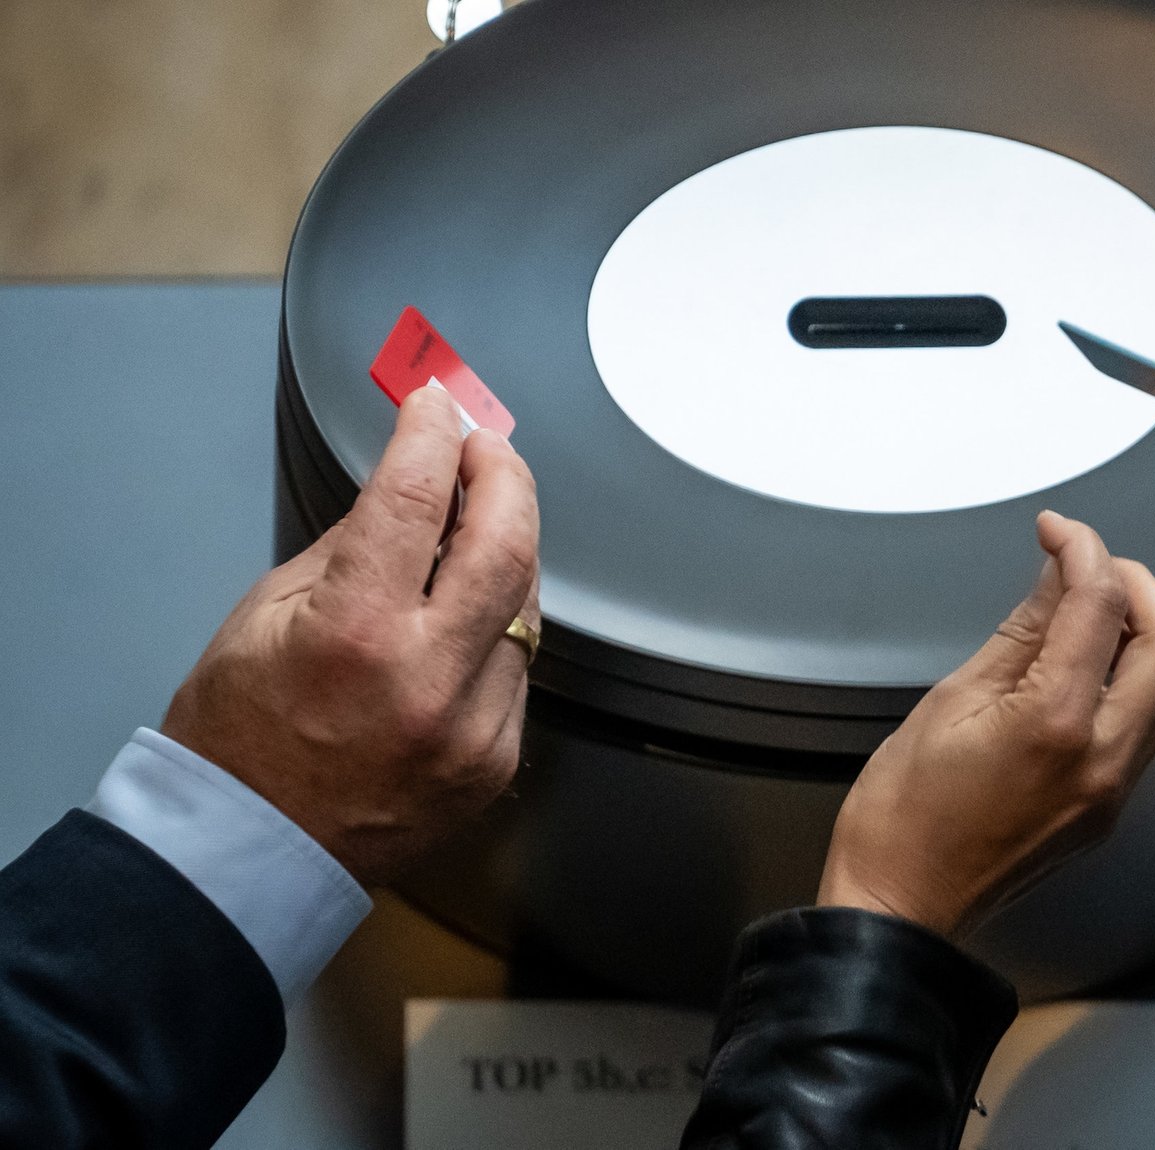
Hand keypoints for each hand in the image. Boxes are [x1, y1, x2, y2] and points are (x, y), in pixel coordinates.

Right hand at [161, 387, 539, 883]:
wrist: (250, 851)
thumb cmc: (240, 734)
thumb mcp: (266, 614)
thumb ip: (353, 544)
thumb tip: (415, 484)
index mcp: (355, 634)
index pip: (418, 499)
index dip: (433, 436)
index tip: (437, 406)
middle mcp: (429, 681)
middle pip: (509, 544)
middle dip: (505, 477)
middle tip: (487, 448)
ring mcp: (474, 728)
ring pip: (527, 607)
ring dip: (510, 550)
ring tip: (479, 521)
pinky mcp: (497, 761)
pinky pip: (519, 668)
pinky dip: (500, 626)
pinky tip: (470, 610)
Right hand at [817, 511, 1154, 938]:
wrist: (904, 906)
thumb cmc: (904, 818)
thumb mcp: (951, 697)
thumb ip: (1020, 630)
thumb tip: (1056, 577)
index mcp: (1056, 723)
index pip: (1102, 605)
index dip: (1083, 549)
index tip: (1059, 533)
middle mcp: (1104, 759)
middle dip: (1138, 586)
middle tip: (1090, 566)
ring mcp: (1115, 790)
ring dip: (1146, 632)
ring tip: (1091, 611)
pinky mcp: (1112, 808)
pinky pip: (1149, 726)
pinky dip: (1134, 679)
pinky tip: (1089, 666)